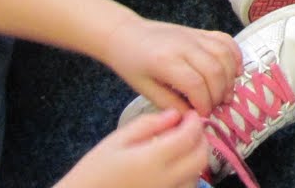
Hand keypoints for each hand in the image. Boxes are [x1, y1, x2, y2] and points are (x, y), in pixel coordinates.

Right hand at [53, 109, 208, 187]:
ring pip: (196, 175)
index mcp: (151, 160)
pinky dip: (188, 175)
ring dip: (195, 158)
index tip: (190, 114)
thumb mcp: (115, 140)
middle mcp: (163, 180)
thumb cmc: (92, 171)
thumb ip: (148, 125)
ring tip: (183, 147)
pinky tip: (175, 167)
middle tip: (190, 129)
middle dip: (201, 139)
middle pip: (199, 158)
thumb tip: (174, 114)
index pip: (188, 137)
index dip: (194, 121)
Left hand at [100, 16, 241, 115]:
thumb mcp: (144, 88)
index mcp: (166, 61)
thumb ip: (169, 103)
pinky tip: (236, 71)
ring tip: (226, 94)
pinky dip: (235, 56)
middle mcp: (185, 45)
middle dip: (219, 94)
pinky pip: (226, 40)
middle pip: (214, 70)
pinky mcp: (202, 31)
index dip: (203, 103)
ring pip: (224, 55)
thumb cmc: (131, 64)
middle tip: (215, 108)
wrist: (127, 34)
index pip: (195, 84)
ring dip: (230, 77)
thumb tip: (191, 117)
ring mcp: (196, 35)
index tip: (202, 116)